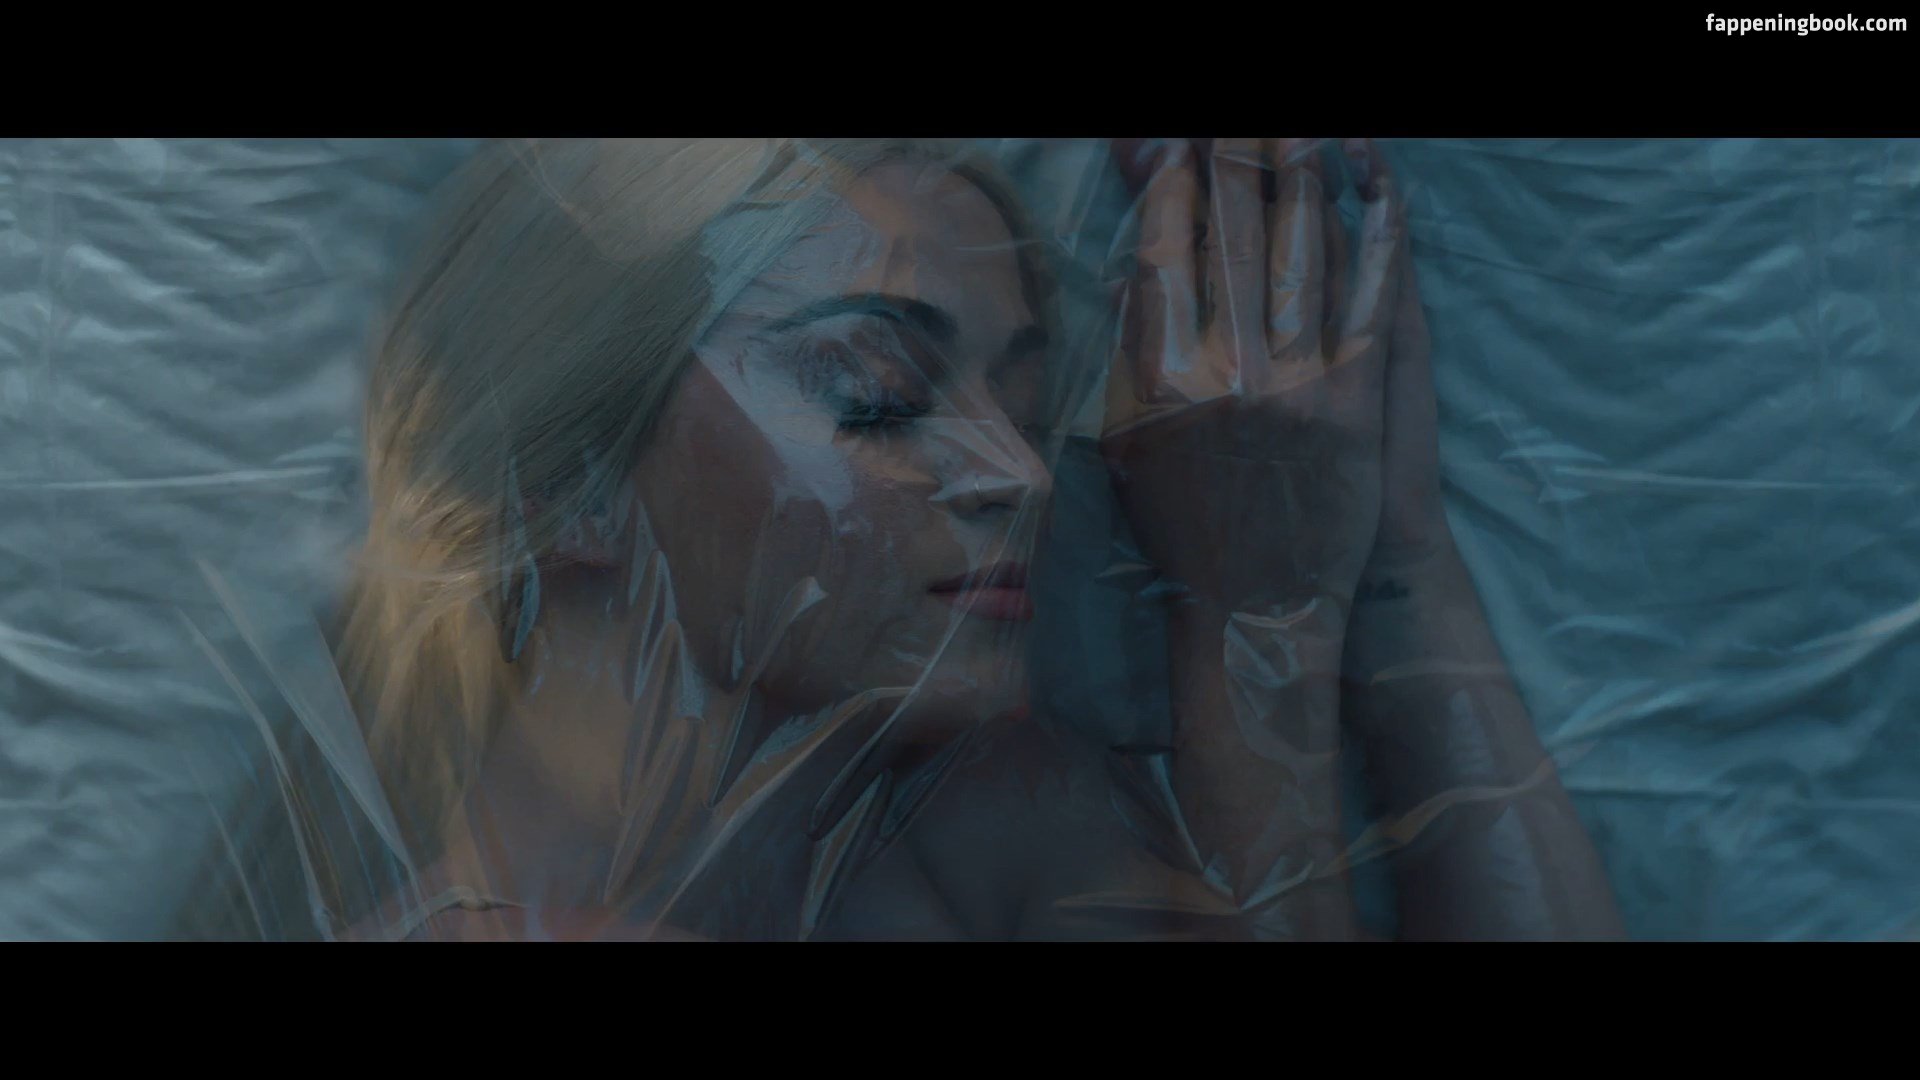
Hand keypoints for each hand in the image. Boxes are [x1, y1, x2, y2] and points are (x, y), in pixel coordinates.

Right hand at [1102, 138, 1410, 623]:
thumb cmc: (1184, 530)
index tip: (1175, 139)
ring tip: (1302, 129)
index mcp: (1160, 379)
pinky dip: (1376, 238)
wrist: (1257, 612)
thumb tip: (1133, 271)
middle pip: (1230, 236)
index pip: (1163, 252)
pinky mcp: (1355, 404)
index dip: (1170, 185)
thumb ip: (1131, 356)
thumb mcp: (1129, 446)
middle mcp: (1226, 372)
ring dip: (1302, 178)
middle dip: (1233, 159)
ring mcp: (1297, 385)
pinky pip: (1368, 302)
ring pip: (1298, 254)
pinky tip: (1380, 186)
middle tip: (1240, 119)